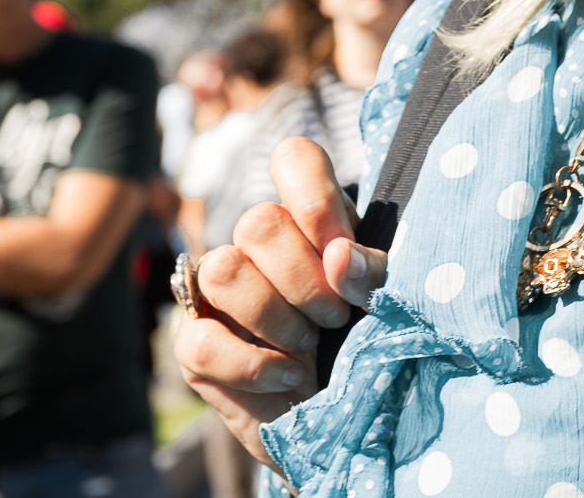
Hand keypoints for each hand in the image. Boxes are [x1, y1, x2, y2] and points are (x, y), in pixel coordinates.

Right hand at [175, 138, 389, 465]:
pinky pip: (201, 340)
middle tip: (336, 318)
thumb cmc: (369, 345)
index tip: (341, 249)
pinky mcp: (195, 345)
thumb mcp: (388, 302)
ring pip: (223, 269)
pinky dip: (252, 363)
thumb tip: (338, 258)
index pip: (292, 159)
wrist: (346, 424)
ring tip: (310, 344)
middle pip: (257, 221)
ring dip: (277, 316)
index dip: (313, 197)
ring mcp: (218, 293)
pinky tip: (289, 374)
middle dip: (304, 278)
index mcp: (310, 219)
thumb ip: (371, 273)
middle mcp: (257, 245)